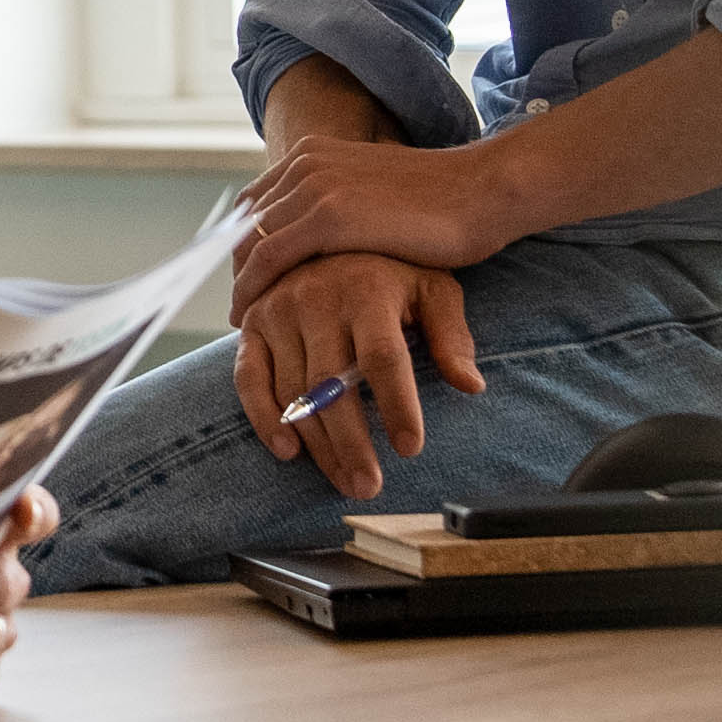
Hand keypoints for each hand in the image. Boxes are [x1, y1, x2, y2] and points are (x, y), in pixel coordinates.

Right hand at [229, 255, 484, 497]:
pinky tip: (287, 452)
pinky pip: (249, 379)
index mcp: (367, 289)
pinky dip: (263, 418)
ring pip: (294, 390)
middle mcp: (317, 297)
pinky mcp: (252, 324)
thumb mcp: (433, 289)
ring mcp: (279, 310)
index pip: (382, 356)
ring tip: (346, 480)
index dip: (396, 404)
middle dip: (352, 442)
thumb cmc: (392, 273)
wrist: (330, 235)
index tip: (410, 448)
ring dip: (318, 444)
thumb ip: (452, 336)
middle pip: (332, 384)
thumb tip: (472, 386)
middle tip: (369, 486)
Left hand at [231, 135, 506, 315]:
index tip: (245, 281)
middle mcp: (305, 163)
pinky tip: (254, 318)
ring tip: (242, 320)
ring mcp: (315, 186)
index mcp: (313, 153)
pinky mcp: (329, 215)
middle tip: (240, 307)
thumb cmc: (440, 204)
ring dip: (240, 284)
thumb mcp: (373, 194)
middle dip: (236, 268)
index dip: (241, 245)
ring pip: (250, 242)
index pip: (254, 203)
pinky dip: (253, 289)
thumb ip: (341, 206)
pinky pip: (270, 257)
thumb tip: (325, 238)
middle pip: (244, 223)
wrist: (481, 192)